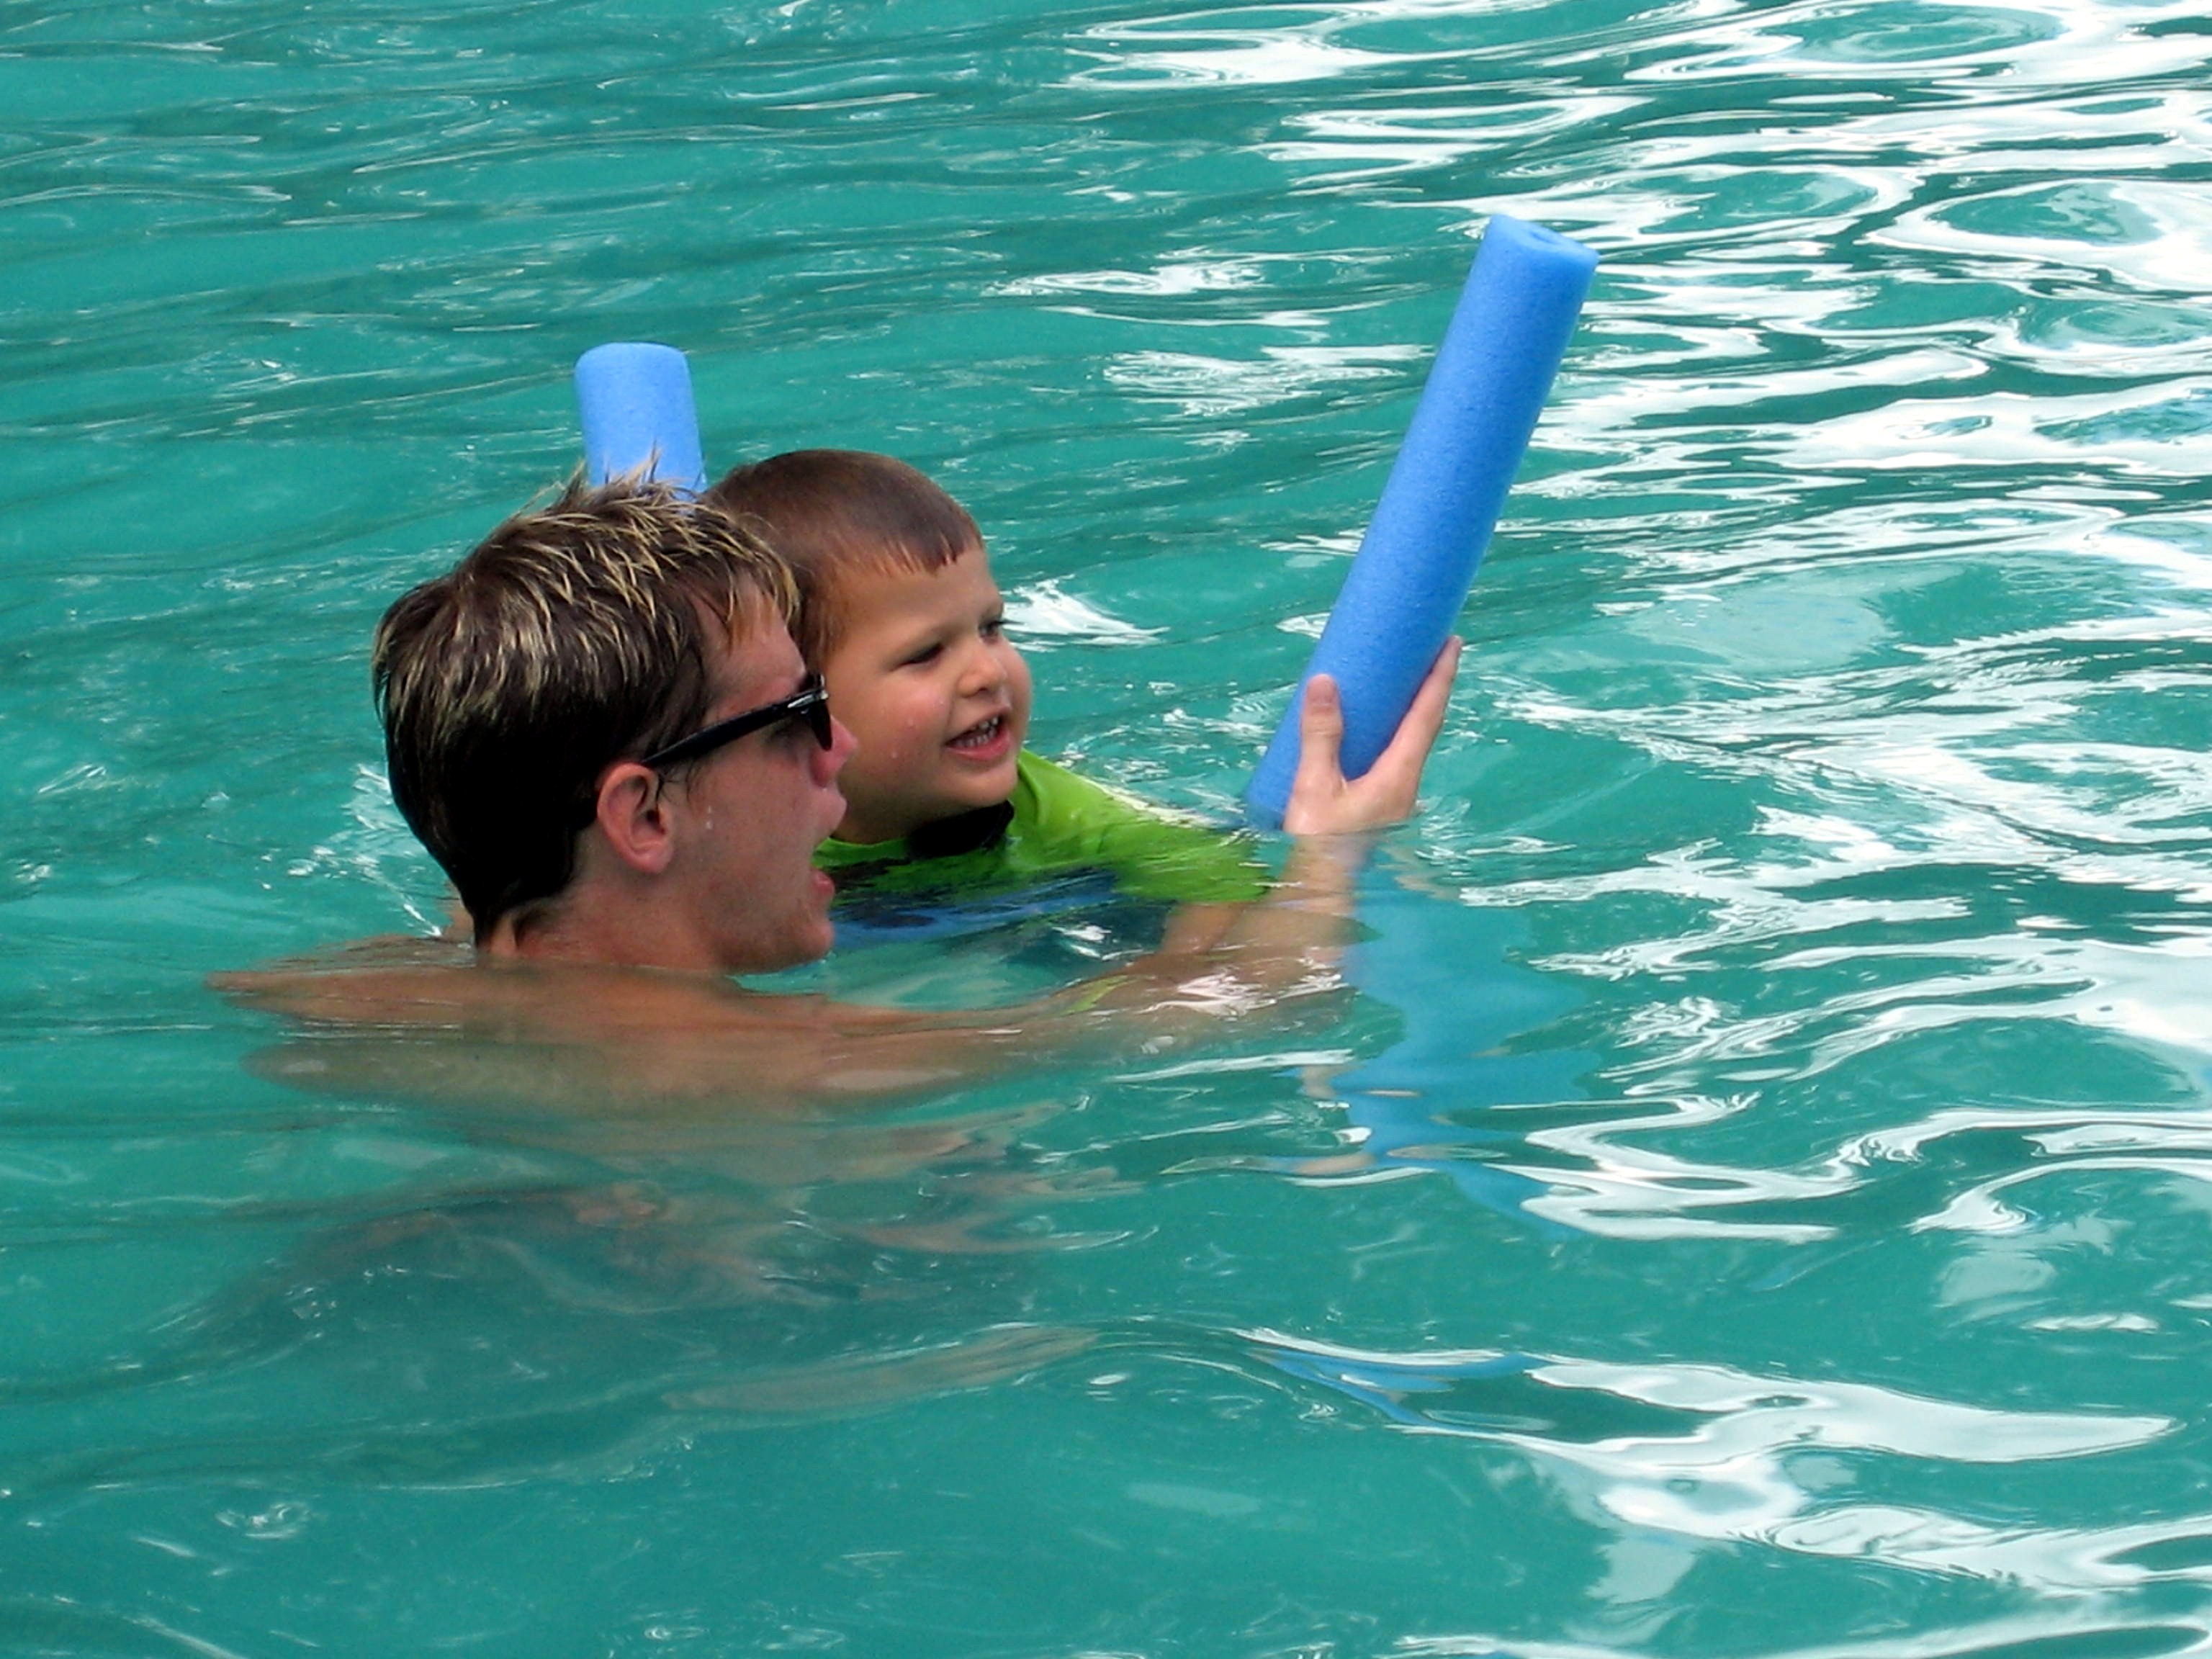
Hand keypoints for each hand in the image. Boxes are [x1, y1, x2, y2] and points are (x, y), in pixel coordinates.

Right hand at [1281, 637, 1461, 835]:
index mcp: (1398, 775)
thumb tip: (1325, 681)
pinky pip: (1395, 757)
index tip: (1452, 642)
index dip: (1440, 677)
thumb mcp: (1314, 787)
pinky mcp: (1383, 806)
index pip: (1426, 715)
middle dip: (1431, 687)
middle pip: (1426, 726)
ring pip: (1412, 744)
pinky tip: (1374, 729)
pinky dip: (1393, 732)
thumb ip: (1320, 735)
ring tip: (1401, 680)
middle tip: (1430, 650)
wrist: (1323, 894)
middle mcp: (1407, 785)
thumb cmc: (1321, 845)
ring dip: (1412, 710)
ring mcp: (1397, 799)